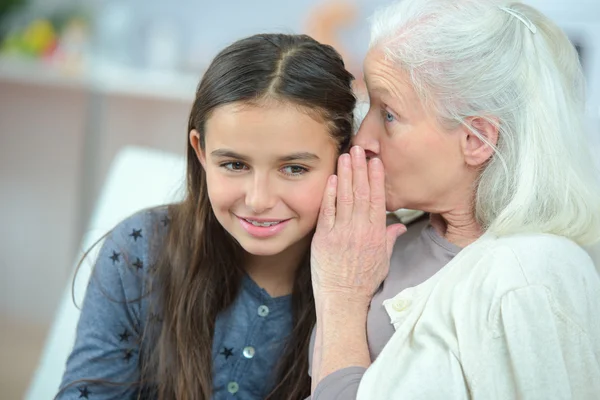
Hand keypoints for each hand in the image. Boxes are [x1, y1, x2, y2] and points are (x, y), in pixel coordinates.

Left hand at [310, 146, 405, 305]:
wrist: (344, 299)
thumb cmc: (363, 282)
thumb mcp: (383, 260)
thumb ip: (389, 239)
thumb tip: (397, 226)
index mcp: (376, 234)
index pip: (377, 199)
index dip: (377, 178)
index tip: (376, 162)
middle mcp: (360, 230)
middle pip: (362, 193)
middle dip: (361, 168)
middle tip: (360, 148)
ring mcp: (342, 232)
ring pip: (345, 198)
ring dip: (346, 175)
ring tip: (346, 156)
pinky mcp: (324, 238)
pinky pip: (328, 211)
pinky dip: (330, 194)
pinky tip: (331, 179)